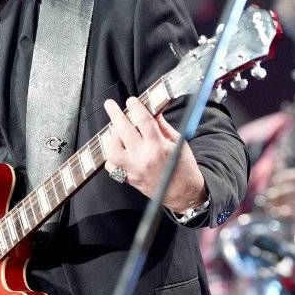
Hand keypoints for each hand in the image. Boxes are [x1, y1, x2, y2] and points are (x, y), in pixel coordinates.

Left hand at [104, 97, 206, 213]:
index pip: (143, 120)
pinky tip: (117, 149)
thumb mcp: (178, 141)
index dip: (135, 107)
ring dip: (112, 136)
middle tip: (111, 105)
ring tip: (115, 129)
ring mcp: (134, 169)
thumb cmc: (184, 167)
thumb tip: (152, 110)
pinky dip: (111, 156)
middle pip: (123, 131)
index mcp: (158, 146)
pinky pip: (112, 166)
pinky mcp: (129, 179)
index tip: (131, 101)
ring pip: (112, 149)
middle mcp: (143, 158)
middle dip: (115, 114)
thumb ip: (162, 126)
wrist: (183, 193)